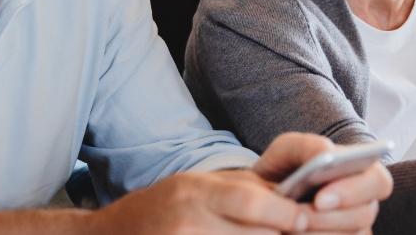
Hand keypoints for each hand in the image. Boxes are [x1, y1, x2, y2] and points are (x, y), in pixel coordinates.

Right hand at [90, 169, 307, 234]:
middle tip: (296, 231)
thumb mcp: (201, 185)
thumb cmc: (167, 205)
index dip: (282, 213)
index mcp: (196, 191)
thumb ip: (245, 190)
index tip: (302, 220)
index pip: (249, 201)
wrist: (112, 232)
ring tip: (262, 233)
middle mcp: (189, 220)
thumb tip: (294, 199)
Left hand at [255, 132, 392, 232]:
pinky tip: (290, 233)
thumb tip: (328, 153)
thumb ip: (309, 146)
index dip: (355, 191)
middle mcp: (363, 203)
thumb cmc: (282, 170)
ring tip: (288, 227)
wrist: (263, 199)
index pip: (379, 182)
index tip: (320, 199)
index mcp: (361, 173)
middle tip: (298, 218)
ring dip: (315, 233)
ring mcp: (354, 229)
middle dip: (328, 218)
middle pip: (364, 216)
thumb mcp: (287, 150)